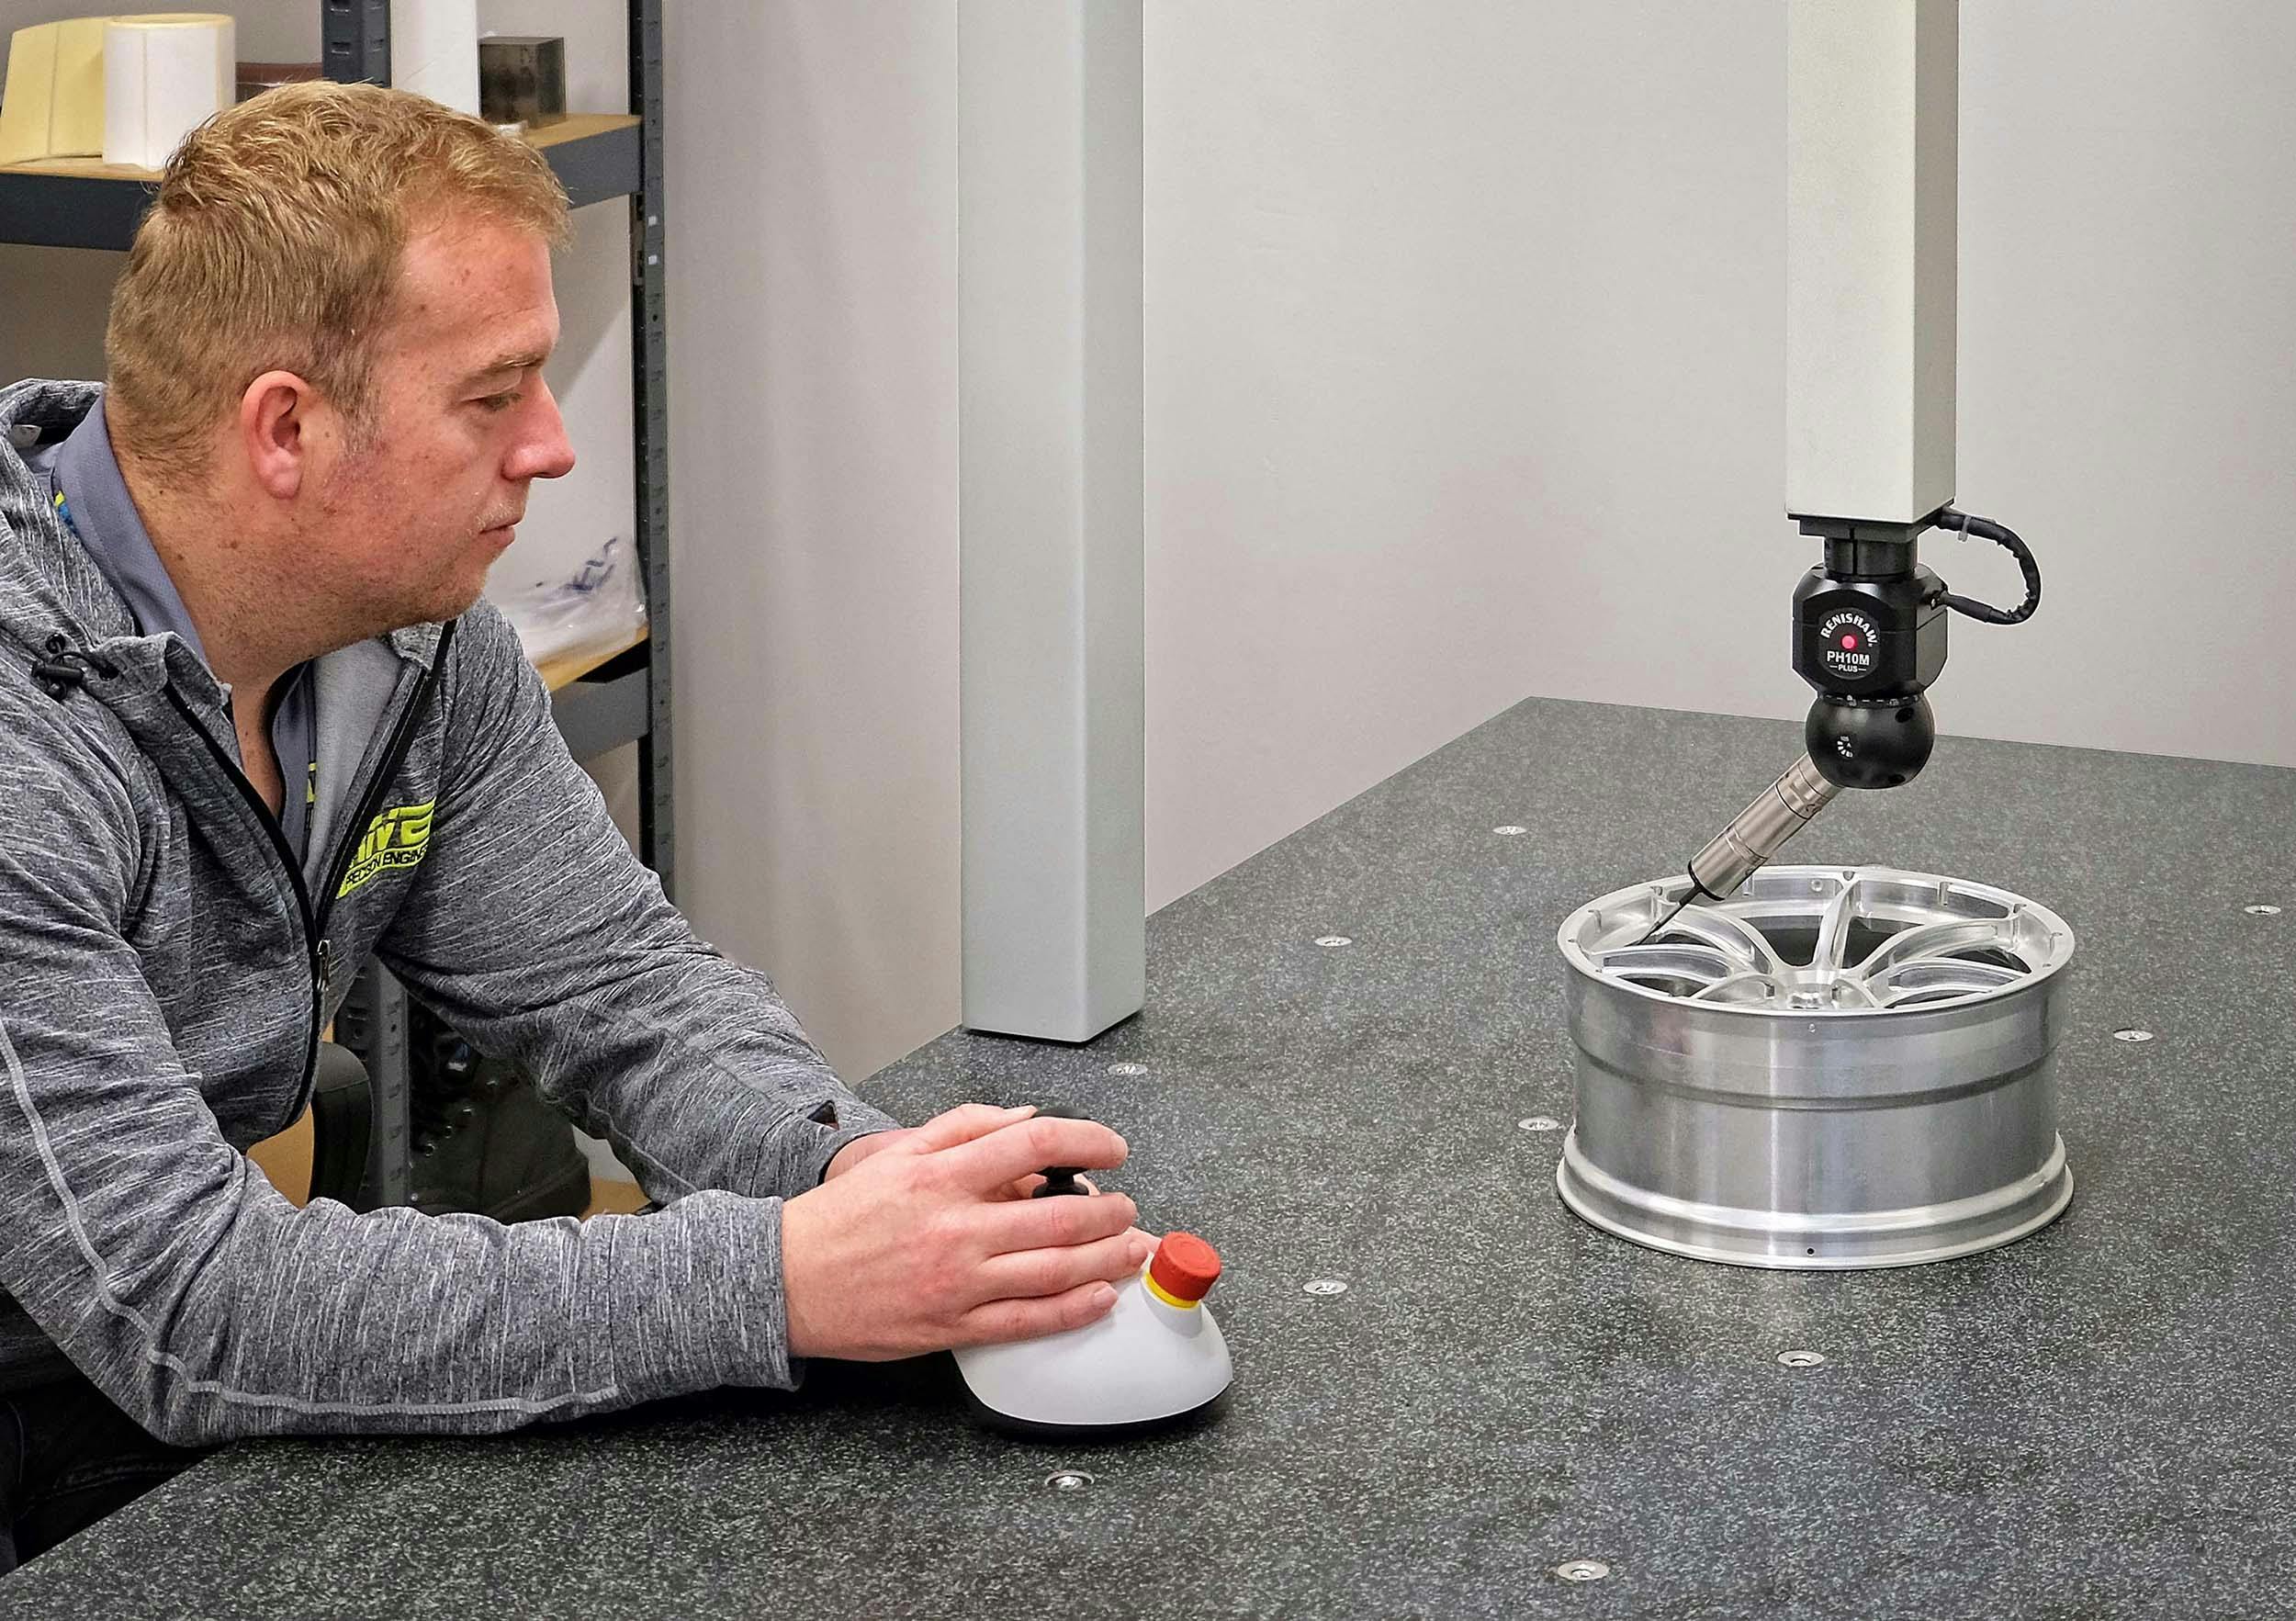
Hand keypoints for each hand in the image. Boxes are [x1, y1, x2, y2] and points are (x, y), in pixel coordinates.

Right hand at [782, 1104, 1153, 1360]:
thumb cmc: (842, 1218)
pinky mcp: (953, 1326)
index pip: (1036, 1145)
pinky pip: (1027, 1320)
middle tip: (1127, 1208)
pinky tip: (1101, 1295)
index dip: (1089, 1143)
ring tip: (1131, 1246)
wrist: (787, 1280)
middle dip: (1111, 1212)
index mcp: (942, 1176)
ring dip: (1108, 1258)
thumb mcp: (899, 1153)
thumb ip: (966, 1128)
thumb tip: (1027, 1120)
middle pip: (1060, 1216)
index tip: (1113, 1150)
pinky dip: (1074, 1309)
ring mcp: (958, 1282)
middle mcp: (956, 1228)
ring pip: (1055, 1271)